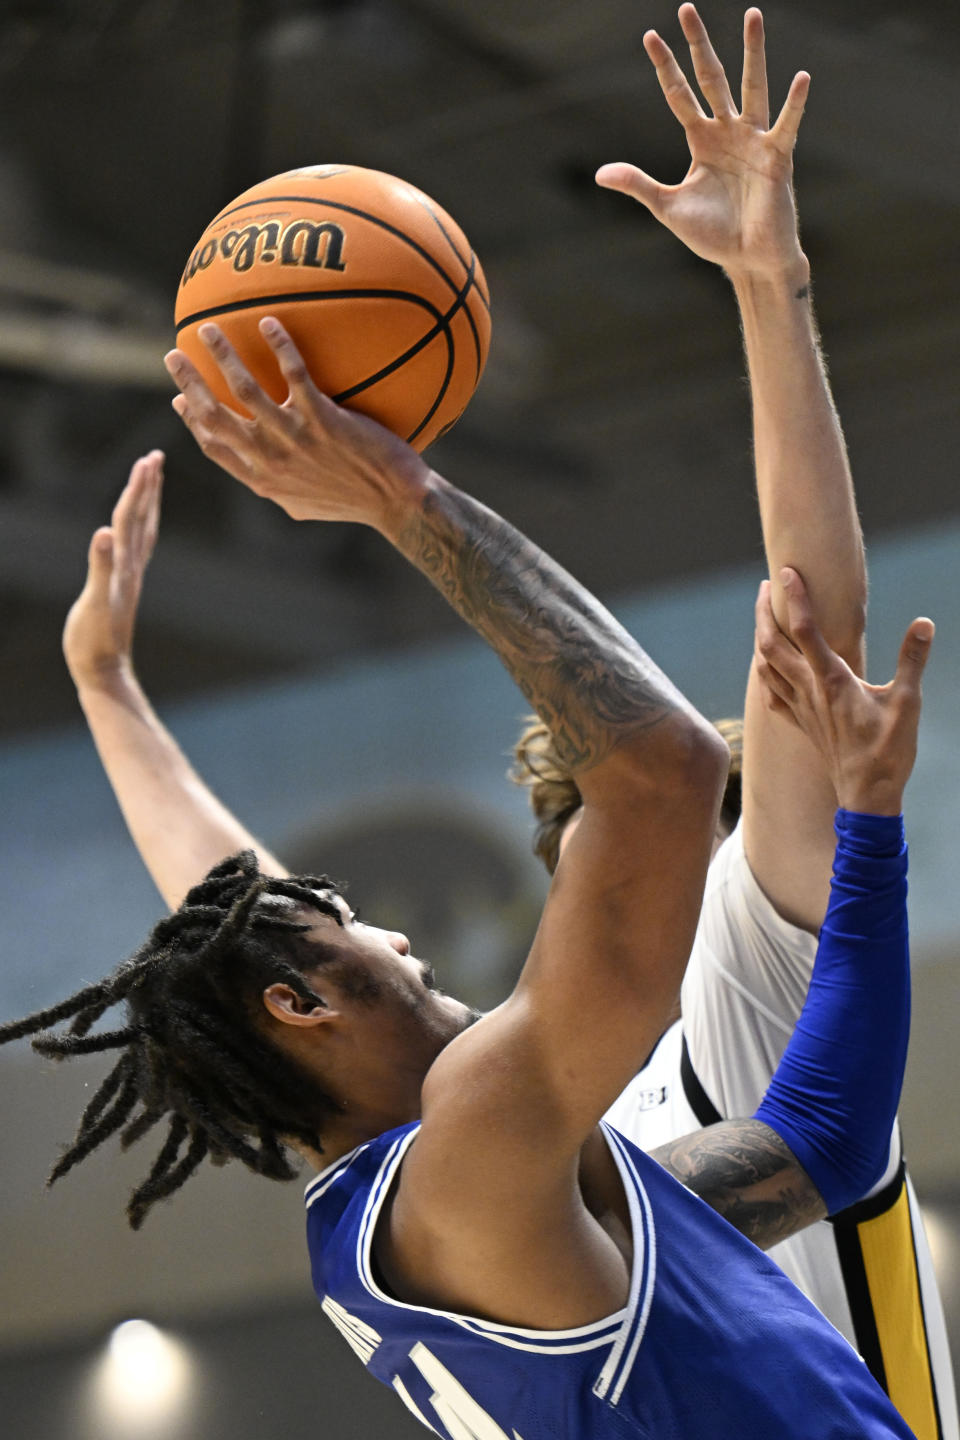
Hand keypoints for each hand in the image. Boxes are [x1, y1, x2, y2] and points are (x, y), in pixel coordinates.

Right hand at [62, 451, 163, 689]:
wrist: (105, 672)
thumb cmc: (94, 641)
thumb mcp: (94, 603)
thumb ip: (100, 567)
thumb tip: (103, 533)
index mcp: (124, 566)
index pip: (130, 518)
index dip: (137, 488)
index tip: (147, 459)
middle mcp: (131, 567)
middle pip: (141, 519)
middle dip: (147, 487)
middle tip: (155, 457)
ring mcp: (130, 577)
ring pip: (142, 532)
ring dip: (146, 504)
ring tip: (151, 481)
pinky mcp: (124, 587)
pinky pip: (136, 550)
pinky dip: (137, 531)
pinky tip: (134, 529)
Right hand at [164, 319, 429, 529]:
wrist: (396, 501)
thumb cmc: (356, 502)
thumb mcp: (305, 504)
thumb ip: (278, 486)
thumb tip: (262, 472)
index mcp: (263, 480)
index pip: (214, 447)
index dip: (191, 422)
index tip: (179, 399)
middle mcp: (271, 460)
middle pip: (214, 416)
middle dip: (188, 383)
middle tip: (174, 355)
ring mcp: (295, 438)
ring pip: (244, 389)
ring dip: (221, 355)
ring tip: (208, 327)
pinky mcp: (323, 419)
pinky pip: (294, 373)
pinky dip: (279, 345)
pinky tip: (269, 322)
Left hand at [595, 6, 808, 280]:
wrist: (747, 260)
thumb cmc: (713, 235)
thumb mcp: (668, 207)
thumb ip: (638, 185)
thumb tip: (600, 173)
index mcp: (701, 140)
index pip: (679, 94)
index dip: (665, 67)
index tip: (649, 36)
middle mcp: (727, 132)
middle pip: (711, 77)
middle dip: (698, 45)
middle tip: (686, 9)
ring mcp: (753, 141)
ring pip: (752, 87)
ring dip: (752, 52)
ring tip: (752, 15)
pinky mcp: (777, 158)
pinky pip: (785, 125)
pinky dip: (794, 104)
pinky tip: (800, 78)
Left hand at [754, 568, 932, 814]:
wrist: (866, 796)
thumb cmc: (888, 751)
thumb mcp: (907, 702)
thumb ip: (913, 660)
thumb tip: (925, 623)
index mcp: (832, 680)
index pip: (805, 630)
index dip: (795, 598)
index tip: (786, 571)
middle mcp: (809, 691)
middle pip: (772, 644)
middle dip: (765, 613)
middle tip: (767, 587)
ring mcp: (800, 708)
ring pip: (766, 667)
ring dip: (760, 639)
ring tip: (763, 619)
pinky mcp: (801, 724)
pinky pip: (772, 694)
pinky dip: (764, 674)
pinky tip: (767, 669)